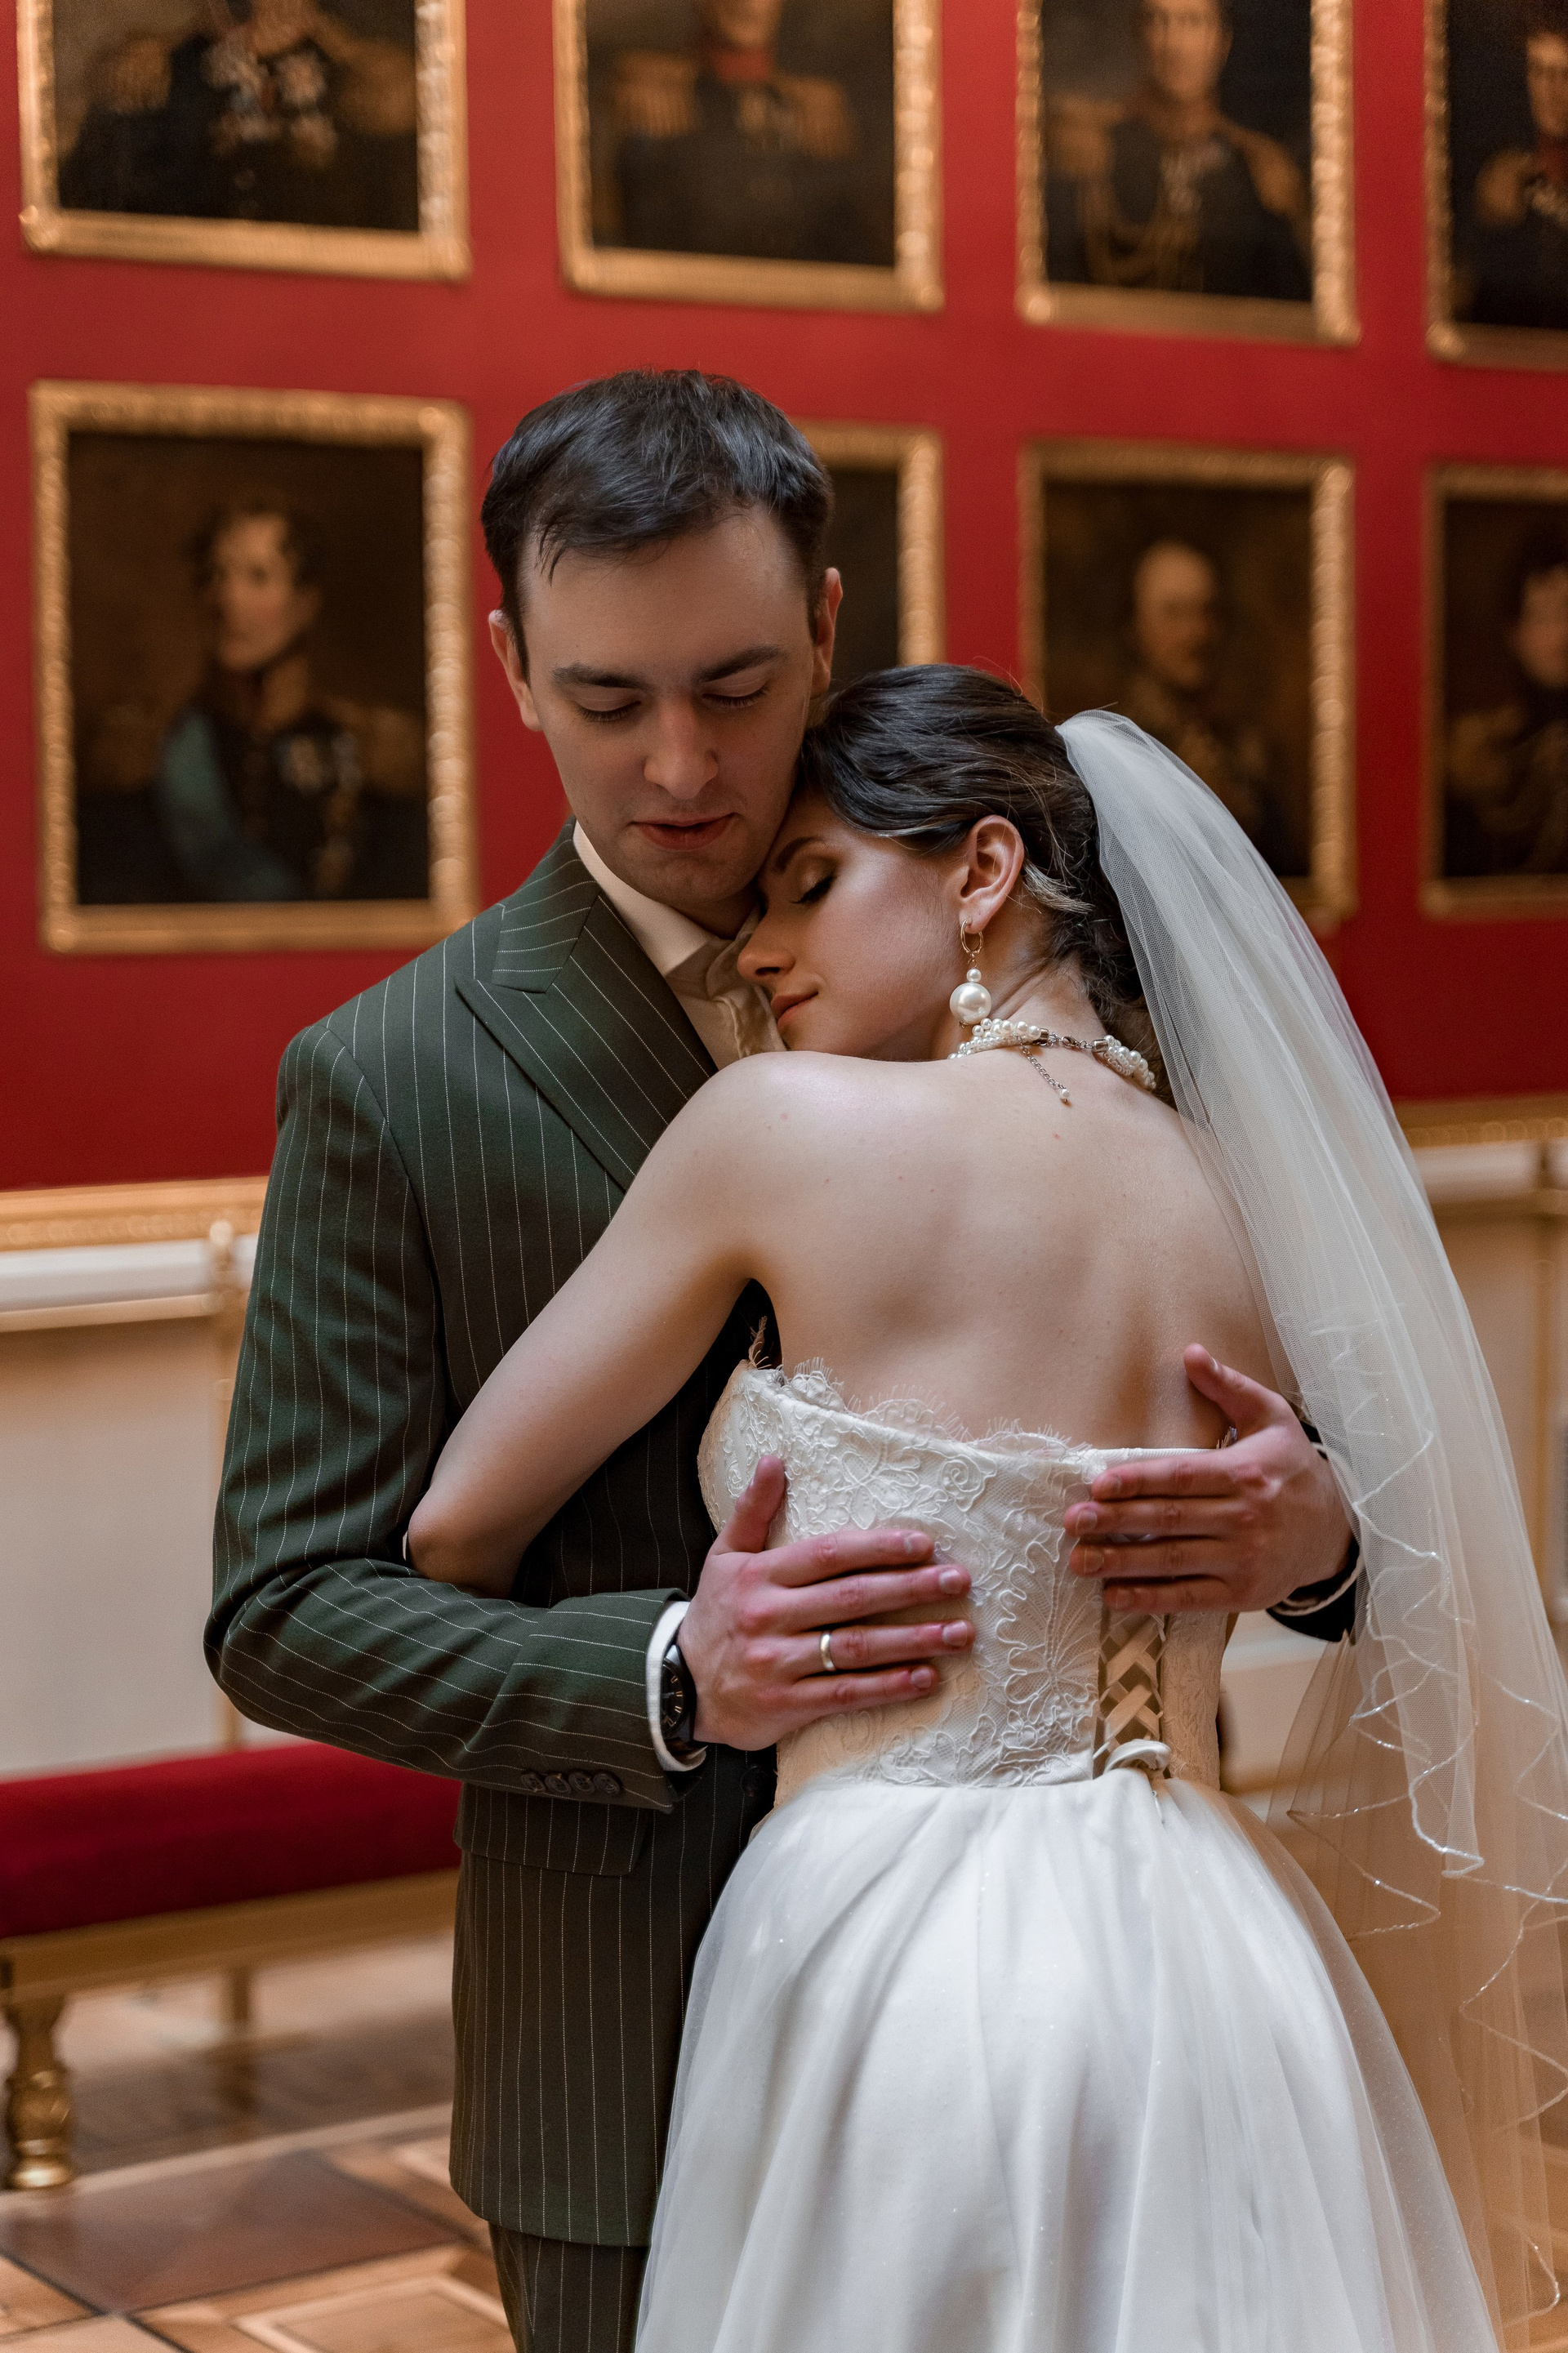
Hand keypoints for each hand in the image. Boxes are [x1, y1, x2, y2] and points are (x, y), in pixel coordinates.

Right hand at [679, 1457, 973, 1751]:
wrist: (679, 1686)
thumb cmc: (717, 1613)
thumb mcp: (725, 1556)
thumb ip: (753, 1509)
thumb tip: (774, 1459)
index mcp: (761, 1575)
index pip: (829, 1554)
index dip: (879, 1547)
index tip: (925, 1544)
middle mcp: (770, 1616)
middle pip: (852, 1599)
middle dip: (911, 1588)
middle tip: (959, 1580)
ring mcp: (778, 1663)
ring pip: (856, 1648)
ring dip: (914, 1640)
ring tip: (960, 1632)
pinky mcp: (787, 1705)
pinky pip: (846, 1694)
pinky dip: (889, 1687)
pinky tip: (927, 1678)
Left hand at [1063, 1347, 1352, 1614]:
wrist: (1335, 1530)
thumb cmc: (1293, 1469)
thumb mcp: (1272, 1418)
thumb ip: (1229, 1387)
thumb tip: (1191, 1353)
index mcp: (1246, 1472)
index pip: (1181, 1476)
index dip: (1137, 1480)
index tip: (1096, 1483)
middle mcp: (1245, 1517)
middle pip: (1169, 1518)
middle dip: (1116, 1520)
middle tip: (1073, 1520)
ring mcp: (1243, 1559)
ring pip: (1172, 1559)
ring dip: (1122, 1561)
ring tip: (1079, 1559)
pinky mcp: (1242, 1593)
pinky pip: (1188, 1596)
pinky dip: (1149, 1598)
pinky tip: (1113, 1594)